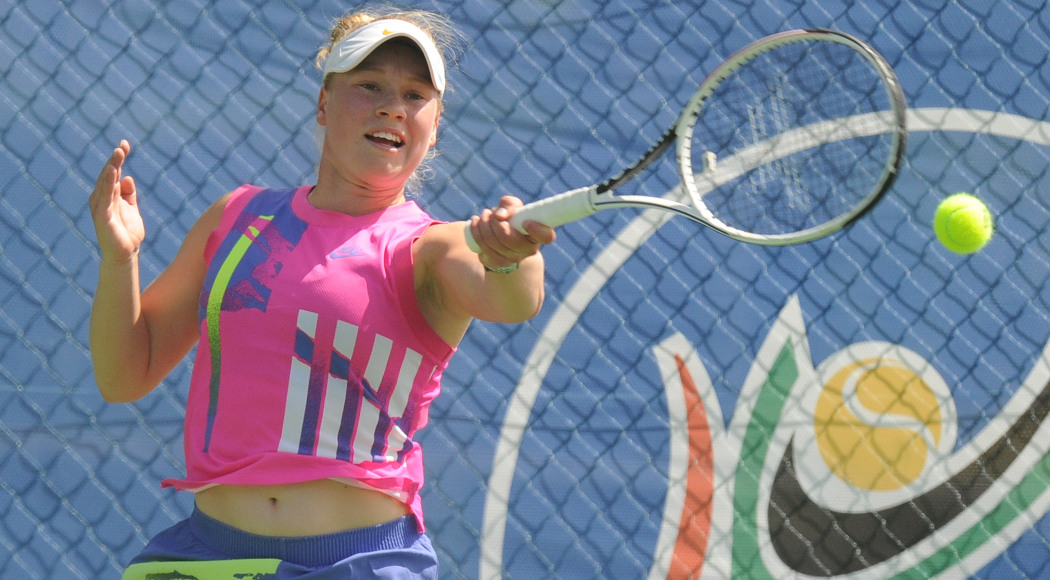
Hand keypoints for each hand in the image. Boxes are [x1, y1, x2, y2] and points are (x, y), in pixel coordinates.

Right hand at [90, 140, 144, 263]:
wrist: (126, 253)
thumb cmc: (127, 233)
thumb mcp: (131, 209)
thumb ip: (129, 195)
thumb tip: (128, 178)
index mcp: (110, 196)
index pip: (114, 173)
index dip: (118, 159)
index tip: (125, 144)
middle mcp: (102, 198)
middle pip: (108, 175)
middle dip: (115, 160)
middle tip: (122, 146)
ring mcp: (101, 206)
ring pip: (105, 183)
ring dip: (111, 168)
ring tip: (117, 154)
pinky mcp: (102, 216)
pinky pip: (104, 196)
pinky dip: (108, 183)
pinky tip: (113, 172)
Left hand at [469, 196, 555, 270]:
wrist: (503, 242)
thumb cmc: (512, 221)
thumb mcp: (514, 208)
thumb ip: (509, 204)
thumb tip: (500, 215)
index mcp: (538, 236)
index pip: (546, 236)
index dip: (537, 230)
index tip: (526, 222)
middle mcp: (528, 251)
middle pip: (507, 238)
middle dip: (493, 222)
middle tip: (490, 212)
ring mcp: (512, 260)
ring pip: (492, 242)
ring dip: (483, 224)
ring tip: (483, 215)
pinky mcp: (496, 264)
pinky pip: (482, 248)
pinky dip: (476, 232)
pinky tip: (475, 223)